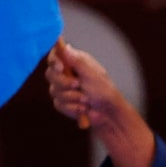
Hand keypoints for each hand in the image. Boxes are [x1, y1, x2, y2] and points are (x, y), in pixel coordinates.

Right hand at [44, 39, 156, 166]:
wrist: (115, 122)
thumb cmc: (109, 97)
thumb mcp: (94, 78)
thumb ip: (76, 62)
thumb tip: (63, 44)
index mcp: (80, 62)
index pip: (56, 54)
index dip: (56, 62)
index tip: (63, 68)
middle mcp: (72, 73)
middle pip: (50, 74)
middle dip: (66, 85)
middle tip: (81, 90)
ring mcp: (68, 89)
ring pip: (53, 92)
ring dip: (71, 101)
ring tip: (87, 104)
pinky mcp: (67, 104)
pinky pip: (57, 105)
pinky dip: (71, 110)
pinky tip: (83, 114)